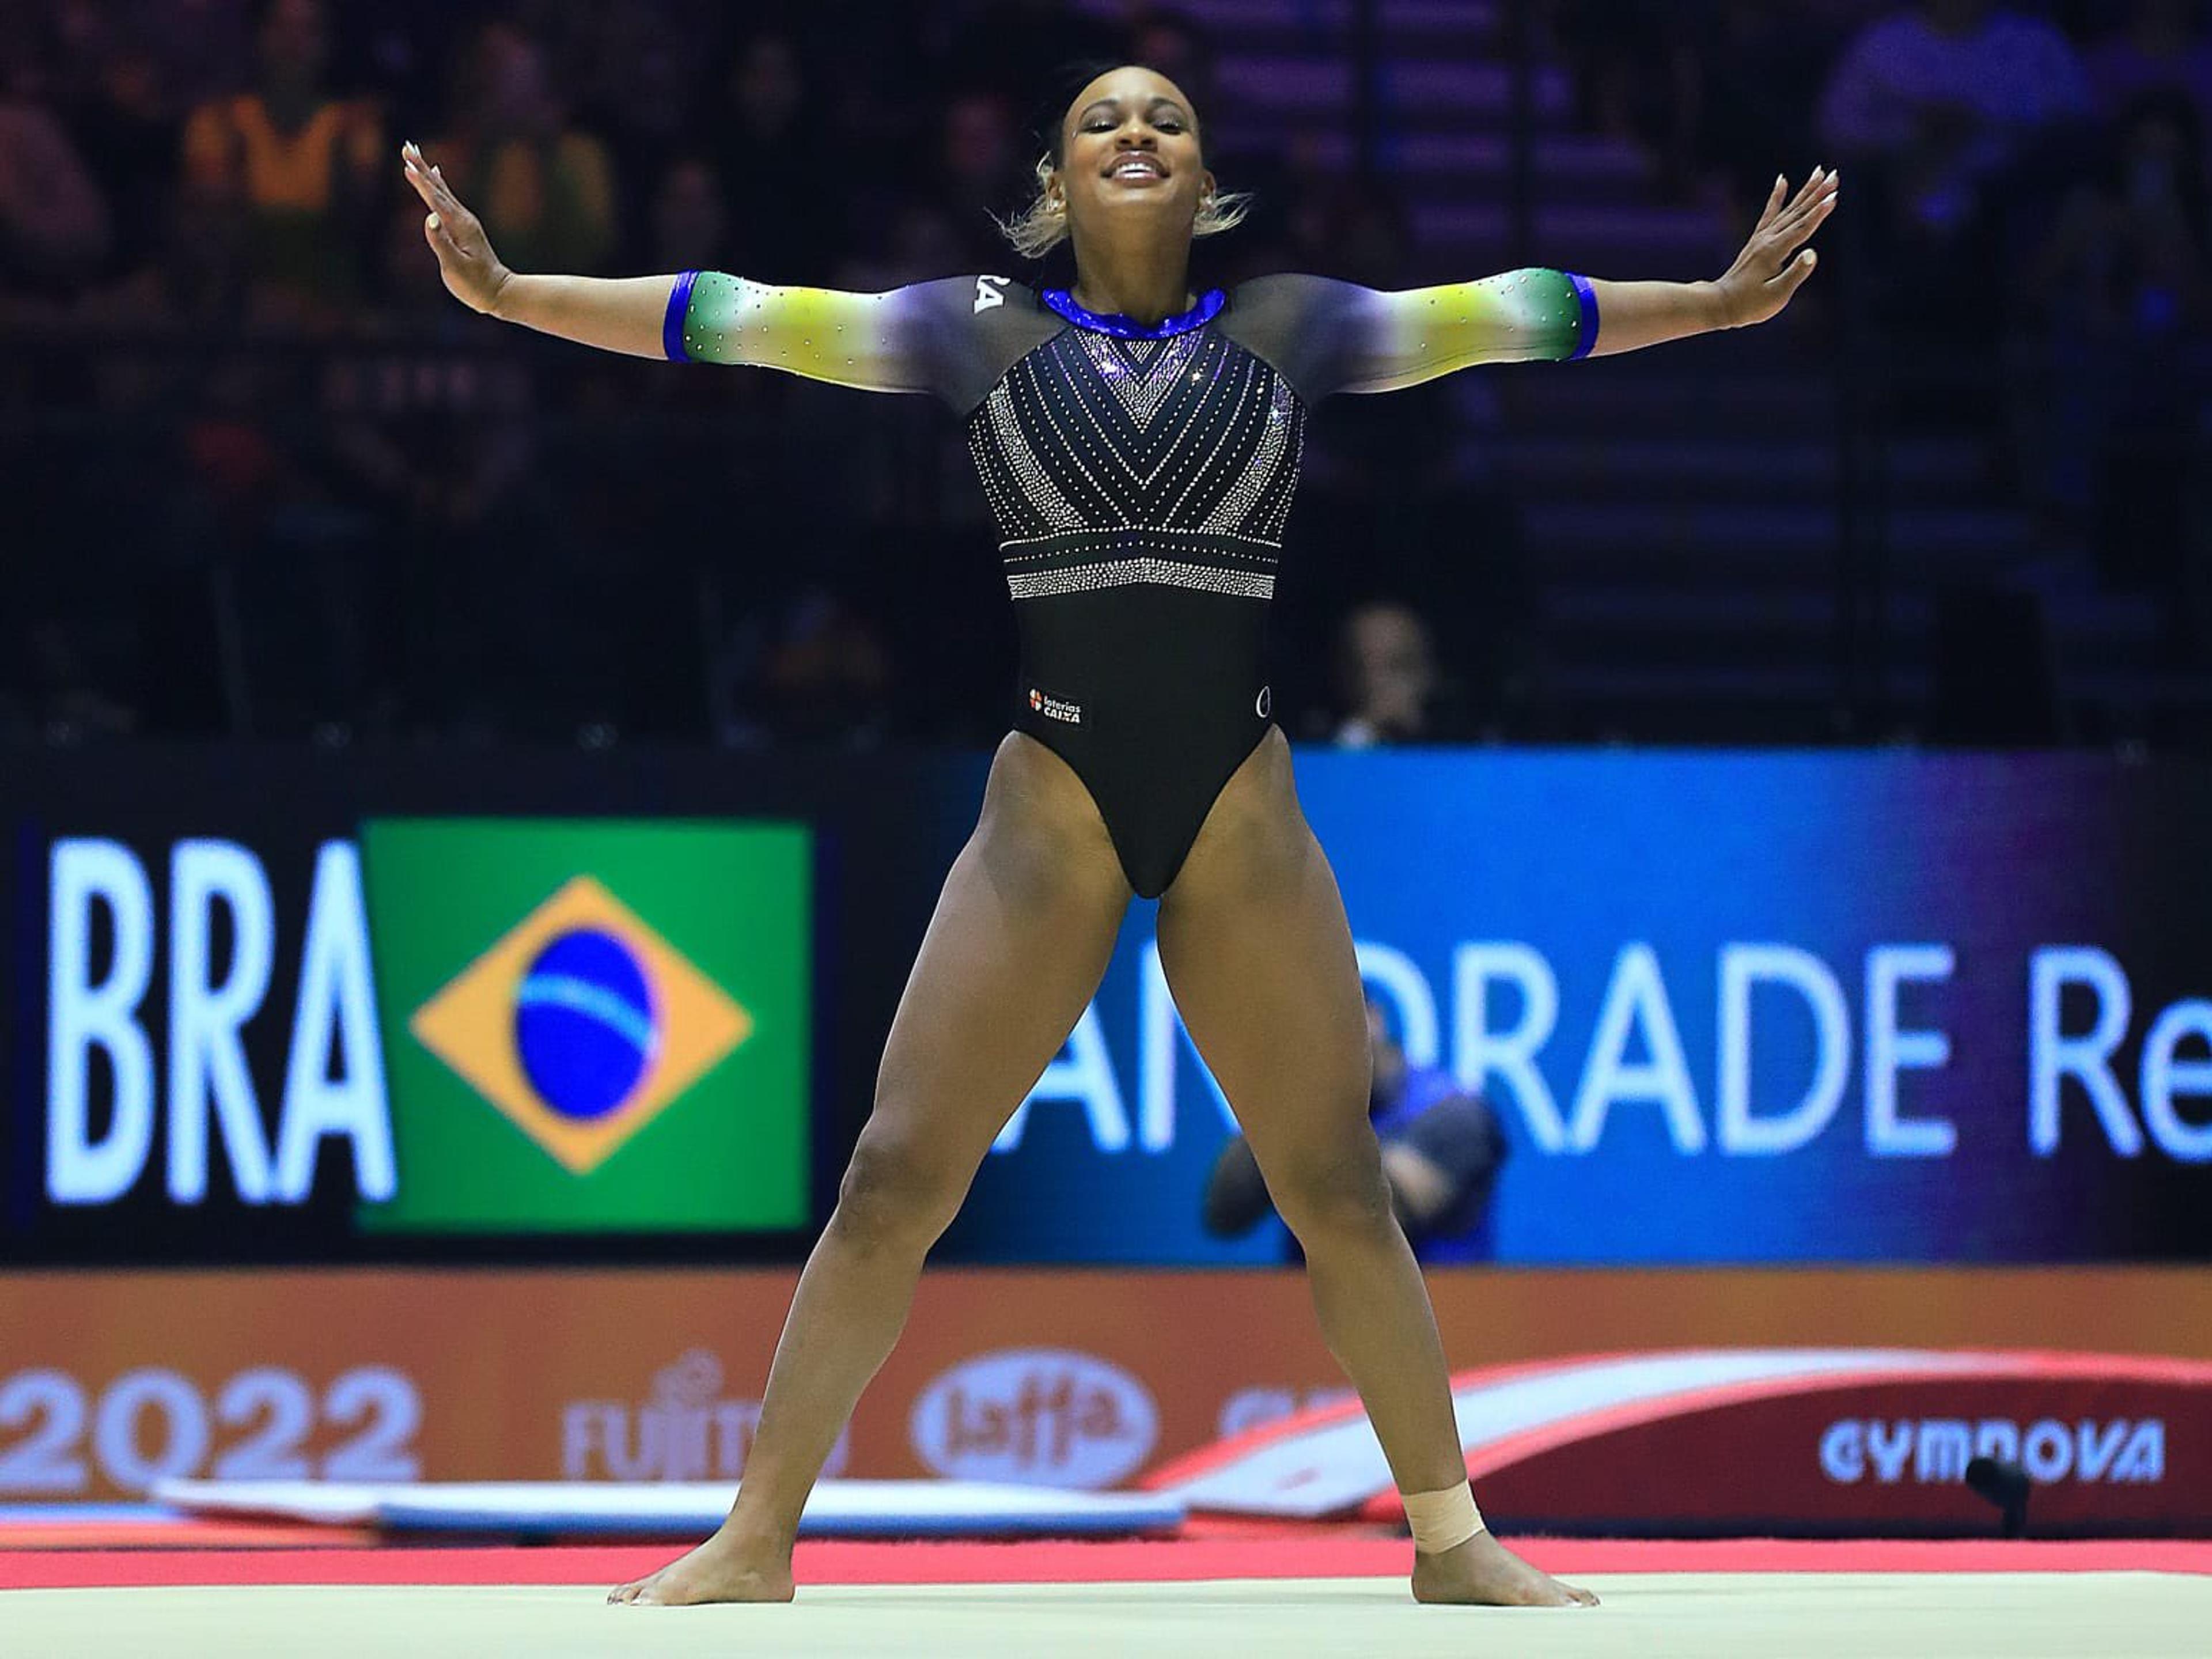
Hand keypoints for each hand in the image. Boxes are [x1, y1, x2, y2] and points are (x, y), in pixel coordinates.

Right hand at [400, 141, 511, 315]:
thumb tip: (430, 218)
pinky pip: (447, 199)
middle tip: (407, 146)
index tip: (406, 164)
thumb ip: (441, 242)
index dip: (420, 182)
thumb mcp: (455, 267)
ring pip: (442, 190)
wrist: (500, 292)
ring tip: (415, 154)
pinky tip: (436, 176)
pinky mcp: (464, 227)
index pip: (435, 200)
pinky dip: (439, 185)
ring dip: (427, 172)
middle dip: (421, 167)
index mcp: (458, 226)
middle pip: (438, 188)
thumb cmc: (475, 284)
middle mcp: (463, 219)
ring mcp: (464, 221)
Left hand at [1713, 167, 1838, 328]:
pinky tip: (1782, 180)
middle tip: (1835, 174)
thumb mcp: (1776, 295)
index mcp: (1774, 251)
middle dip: (1818, 193)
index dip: (1820, 213)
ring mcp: (1761, 237)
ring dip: (1806, 190)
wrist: (1720, 304)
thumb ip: (1795, 274)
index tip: (1834, 196)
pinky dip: (1777, 196)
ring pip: (1789, 209)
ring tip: (1819, 172)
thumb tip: (1812, 253)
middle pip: (1798, 212)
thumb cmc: (1750, 305)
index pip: (1802, 228)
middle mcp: (1768, 239)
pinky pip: (1770, 212)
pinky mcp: (1757, 239)